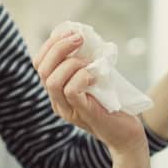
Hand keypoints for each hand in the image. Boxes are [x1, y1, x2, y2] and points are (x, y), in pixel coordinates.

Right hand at [32, 31, 146, 156]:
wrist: (127, 134)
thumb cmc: (113, 104)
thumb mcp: (96, 78)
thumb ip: (86, 62)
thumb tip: (82, 35)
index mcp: (57, 90)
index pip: (39, 63)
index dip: (50, 44)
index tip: (70, 32)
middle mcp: (57, 101)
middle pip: (41, 68)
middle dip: (59, 47)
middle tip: (80, 39)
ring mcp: (67, 110)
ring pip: (52, 81)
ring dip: (71, 63)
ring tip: (89, 63)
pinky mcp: (82, 114)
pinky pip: (70, 90)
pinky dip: (81, 77)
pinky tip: (94, 76)